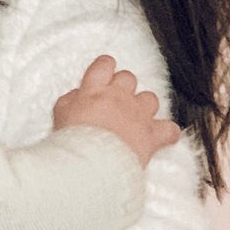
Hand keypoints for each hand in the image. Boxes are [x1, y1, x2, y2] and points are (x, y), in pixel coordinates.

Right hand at [52, 55, 179, 167]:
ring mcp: (138, 115)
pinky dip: (166, 132)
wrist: (90, 164)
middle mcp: (119, 97)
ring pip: (150, 98)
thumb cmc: (72, 141)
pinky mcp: (152, 135)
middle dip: (123, 87)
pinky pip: (170, 129)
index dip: (105, 67)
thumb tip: (78, 94)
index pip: (104, 65)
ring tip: (133, 119)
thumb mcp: (60, 114)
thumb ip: (70, 99)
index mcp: (95, 91)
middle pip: (128, 78)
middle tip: (113, 102)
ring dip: (143, 106)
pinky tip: (159, 137)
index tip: (104, 74)